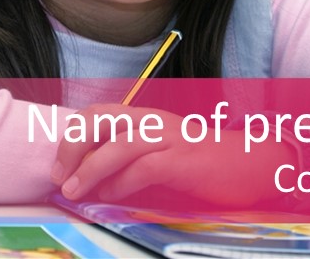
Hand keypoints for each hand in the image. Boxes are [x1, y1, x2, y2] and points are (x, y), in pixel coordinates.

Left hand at [50, 104, 294, 208]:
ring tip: (74, 191)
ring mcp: (170, 138)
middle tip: (59, 177)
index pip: (98, 113)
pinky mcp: (184, 160)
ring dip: (91, 169)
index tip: (58, 166)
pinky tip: (110, 197)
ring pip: (120, 144)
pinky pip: (145, 167)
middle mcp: (154, 121)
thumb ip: (128, 162)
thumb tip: (92, 182)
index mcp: (144, 118)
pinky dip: (122, 183)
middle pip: (101, 119)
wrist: (251, 165)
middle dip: (73, 146)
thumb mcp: (159, 156)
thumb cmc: (202, 165)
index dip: (72, 136)